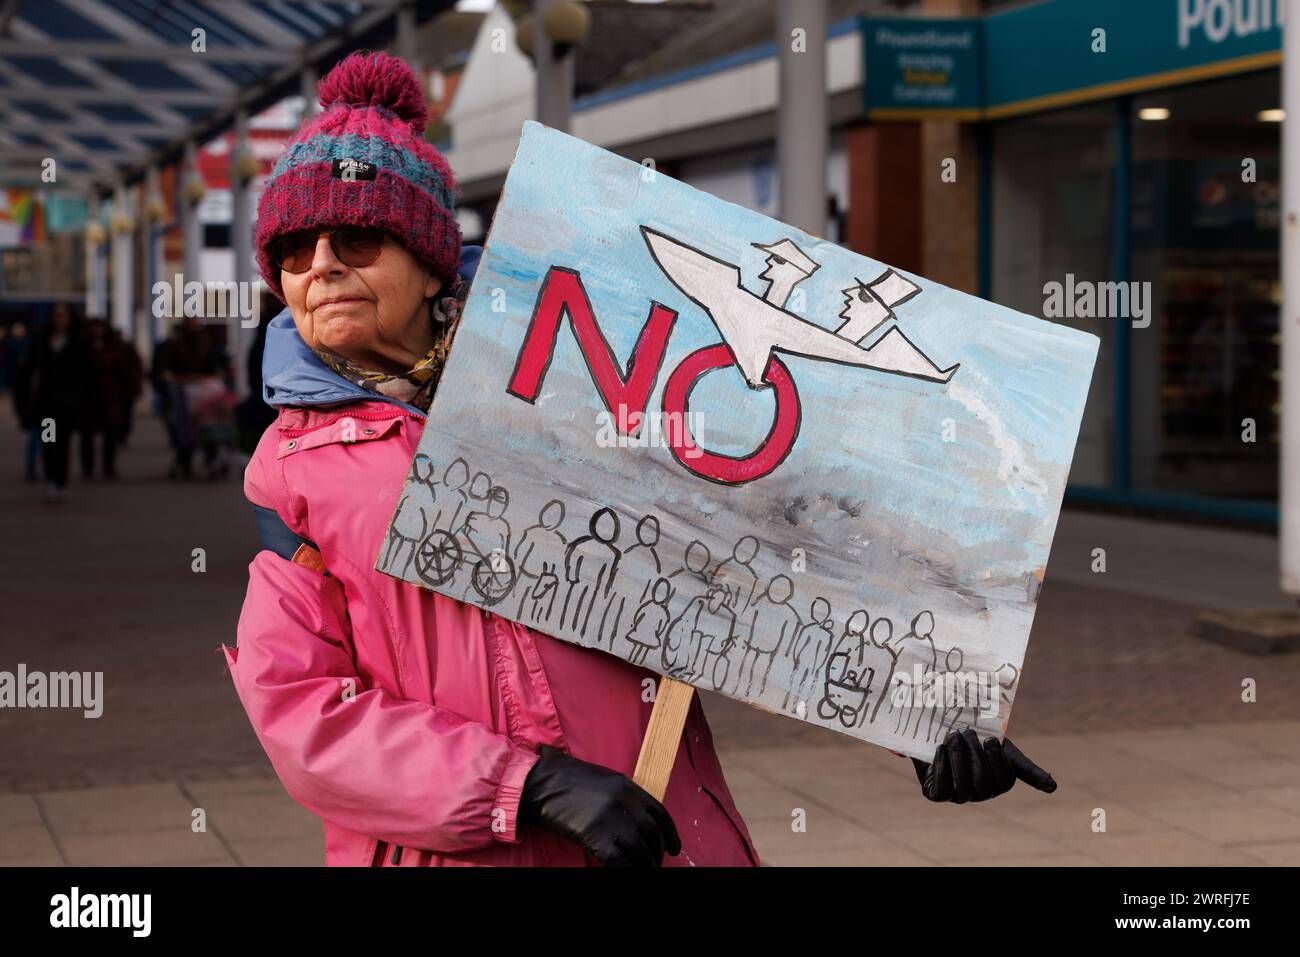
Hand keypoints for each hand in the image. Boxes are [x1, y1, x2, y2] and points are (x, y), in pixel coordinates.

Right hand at [520, 745, 681, 865]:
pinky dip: (626, 870)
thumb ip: (624, 797)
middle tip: (655, 864)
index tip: (675, 848)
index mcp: (628, 787)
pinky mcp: (596, 837)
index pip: (660, 814)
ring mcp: (611, 820)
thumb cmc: (568, 780)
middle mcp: (624, 803)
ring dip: (645, 866)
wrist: (541, 783)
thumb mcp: (604, 780)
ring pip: (639, 852)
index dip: (671, 834)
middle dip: (657, 854)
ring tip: (644, 871)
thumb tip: (639, 820)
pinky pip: (619, 861)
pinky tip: (625, 873)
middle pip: (652, 835)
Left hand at [912, 729, 1055, 802]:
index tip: (990, 739)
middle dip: (974, 757)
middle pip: (982, 785)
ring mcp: (957, 796)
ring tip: (953, 736)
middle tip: (966, 732)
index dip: (997, 761)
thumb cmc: (976, 740)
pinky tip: (941, 749)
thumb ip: (1025, 767)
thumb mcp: (1002, 749)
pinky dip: (942, 768)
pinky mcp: (935, 794)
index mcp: (997, 784)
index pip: (1004, 781)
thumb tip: (1053, 787)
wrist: (943, 732)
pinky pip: (941, 790)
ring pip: (963, 789)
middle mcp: (979, 794)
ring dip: (958, 760)